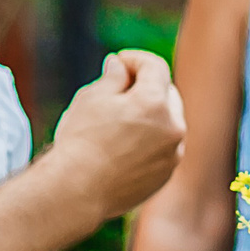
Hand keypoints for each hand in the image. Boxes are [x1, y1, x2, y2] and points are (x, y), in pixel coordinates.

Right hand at [52, 50, 186, 220]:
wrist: (76, 191)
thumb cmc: (80, 141)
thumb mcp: (92, 97)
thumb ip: (113, 76)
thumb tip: (120, 66)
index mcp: (155, 103)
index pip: (155, 67)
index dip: (135, 59)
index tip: (118, 63)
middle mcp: (173, 128)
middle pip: (167, 93)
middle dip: (146, 86)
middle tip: (119, 89)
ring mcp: (172, 154)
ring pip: (168, 122)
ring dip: (151, 114)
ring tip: (120, 119)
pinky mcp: (165, 174)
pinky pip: (164, 147)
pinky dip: (151, 140)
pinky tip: (124, 145)